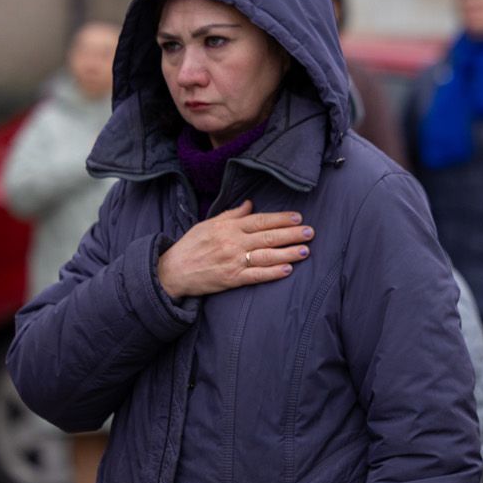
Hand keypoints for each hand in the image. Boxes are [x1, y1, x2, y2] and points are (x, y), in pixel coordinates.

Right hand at [156, 199, 313, 299]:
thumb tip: (250, 204)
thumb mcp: (209, 223)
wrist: (172, 270)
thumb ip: (232, 214)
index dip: (281, 219)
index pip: (260, 220)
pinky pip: (256, 275)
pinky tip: (288, 269)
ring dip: (288, 253)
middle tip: (310, 232)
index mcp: (228, 227)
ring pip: (266, 255)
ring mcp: (233, 261)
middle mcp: (233, 242)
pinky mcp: (232, 279)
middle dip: (291, 234)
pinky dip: (272, 273)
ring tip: (305, 250)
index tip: (298, 218)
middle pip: (268, 236)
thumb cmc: (191, 245)